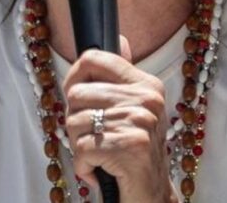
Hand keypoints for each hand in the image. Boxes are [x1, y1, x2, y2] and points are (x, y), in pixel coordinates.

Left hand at [62, 36, 177, 202]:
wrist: (152, 196)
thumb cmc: (136, 152)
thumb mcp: (135, 110)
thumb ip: (122, 78)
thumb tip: (121, 39)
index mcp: (147, 85)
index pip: (95, 58)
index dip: (74, 75)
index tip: (75, 95)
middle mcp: (146, 99)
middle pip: (76, 94)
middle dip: (75, 121)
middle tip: (92, 137)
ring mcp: (139, 122)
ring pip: (74, 122)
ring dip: (78, 146)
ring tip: (98, 155)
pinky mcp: (129, 146)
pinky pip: (80, 149)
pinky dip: (82, 167)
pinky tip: (99, 171)